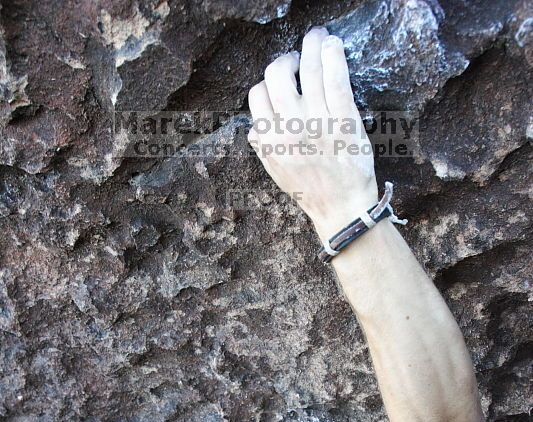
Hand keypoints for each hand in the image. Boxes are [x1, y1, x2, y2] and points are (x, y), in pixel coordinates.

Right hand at [247, 26, 377, 240]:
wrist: (342, 208)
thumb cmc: (311, 192)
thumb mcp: (277, 174)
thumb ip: (264, 149)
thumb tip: (254, 130)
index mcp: (271, 140)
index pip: (258, 96)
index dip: (267, 82)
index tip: (280, 80)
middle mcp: (291, 127)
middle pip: (277, 75)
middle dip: (285, 60)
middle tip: (297, 58)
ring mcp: (318, 121)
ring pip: (309, 69)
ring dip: (312, 45)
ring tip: (317, 37)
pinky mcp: (344, 119)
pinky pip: (336, 79)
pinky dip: (333, 56)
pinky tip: (333, 45)